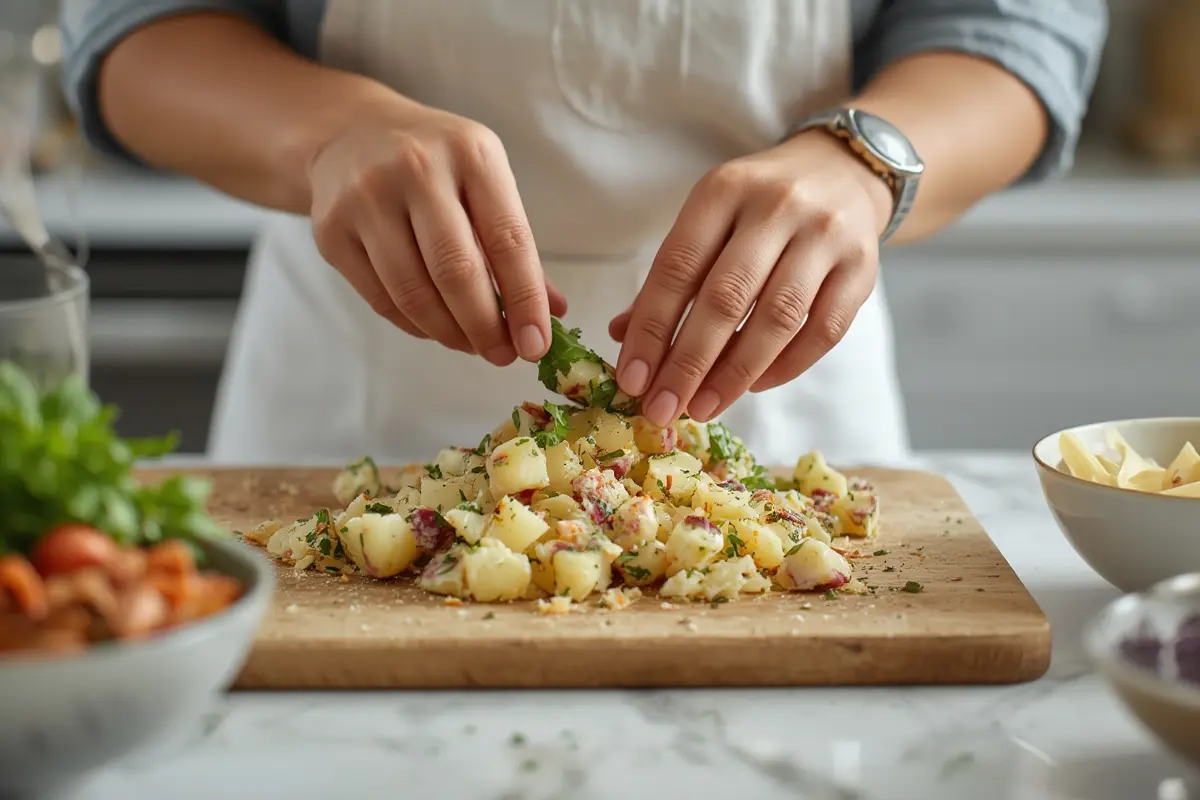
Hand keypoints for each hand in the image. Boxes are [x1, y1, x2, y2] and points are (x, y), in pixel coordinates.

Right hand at [307, 101, 564, 364]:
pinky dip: (415, 325)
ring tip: (470, 344)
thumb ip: (517, 247)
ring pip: (414, 292)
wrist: (350, 133)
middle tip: (502, 355)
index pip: (508, 240)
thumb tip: (553, 313)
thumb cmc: (437, 166)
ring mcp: (366, 197)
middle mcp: (416, 168)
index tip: (536, 345)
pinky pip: (381, 298)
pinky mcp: (331, 230)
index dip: (525, 301)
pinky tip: (434, 326)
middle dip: (485, 327)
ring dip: (449, 333)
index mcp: (471, 152)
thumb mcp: (485, 182)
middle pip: (456, 271)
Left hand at [610, 130, 892, 425]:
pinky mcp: (862, 267)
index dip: (651, 328)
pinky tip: (754, 386)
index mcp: (724, 190)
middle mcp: (776, 207)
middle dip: (689, 362)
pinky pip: (823, 330)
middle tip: (663, 408)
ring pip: (777, 318)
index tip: (633, 379)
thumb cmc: (758, 207)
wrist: (843, 171)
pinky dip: (786, 366)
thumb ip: (671, 278)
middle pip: (726, 297)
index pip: (678, 267)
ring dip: (735, 373)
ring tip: (704, 407)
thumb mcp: (709, 221)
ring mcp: (825, 235)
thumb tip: (622, 336)